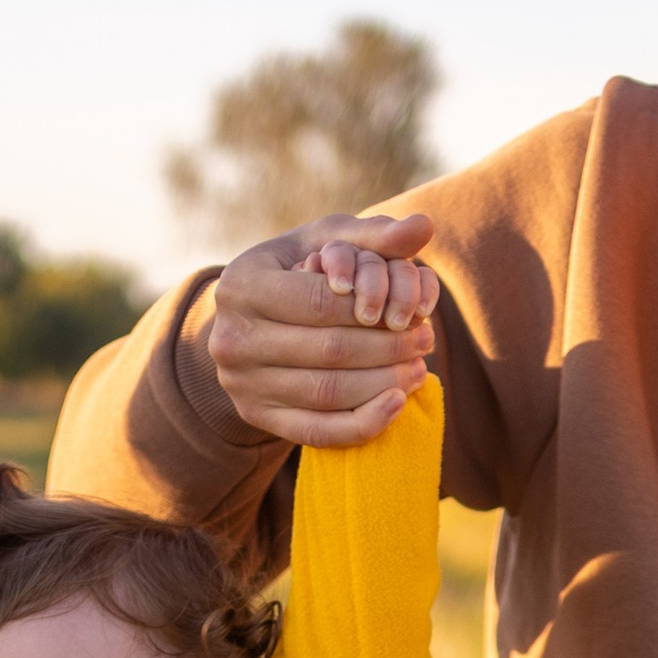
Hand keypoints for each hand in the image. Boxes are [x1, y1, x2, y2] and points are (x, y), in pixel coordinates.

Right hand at [207, 212, 439, 445]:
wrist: (251, 320)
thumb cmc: (297, 270)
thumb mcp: (326, 240)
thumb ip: (374, 234)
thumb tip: (425, 227)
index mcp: (241, 285)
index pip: (320, 302)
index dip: (373, 307)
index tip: (416, 310)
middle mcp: (231, 337)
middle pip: (327, 350)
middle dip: (387, 347)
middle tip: (426, 341)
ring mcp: (240, 383)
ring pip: (326, 393)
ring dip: (383, 384)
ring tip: (417, 369)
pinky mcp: (255, 415)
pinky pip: (316, 431)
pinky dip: (362, 423)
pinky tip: (396, 403)